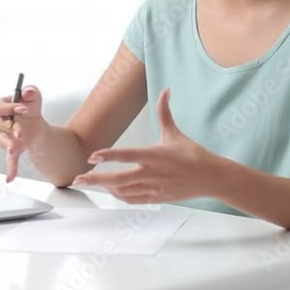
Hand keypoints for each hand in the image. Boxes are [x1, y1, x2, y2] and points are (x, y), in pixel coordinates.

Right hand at [0, 85, 47, 182]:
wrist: (36, 125)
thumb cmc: (30, 108)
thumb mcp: (33, 97)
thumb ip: (31, 91)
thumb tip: (27, 91)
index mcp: (1, 107)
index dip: (10, 107)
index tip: (24, 108)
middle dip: (10, 127)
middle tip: (21, 130)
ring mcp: (5, 137)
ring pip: (3, 141)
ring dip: (11, 144)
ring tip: (19, 146)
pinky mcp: (12, 149)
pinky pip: (8, 160)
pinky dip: (10, 168)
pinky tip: (10, 178)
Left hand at [72, 88, 226, 203]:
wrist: (211, 177)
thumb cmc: (193, 154)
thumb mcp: (175, 133)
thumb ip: (164, 112)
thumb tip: (165, 90)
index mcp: (154, 155)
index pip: (126, 155)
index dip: (108, 155)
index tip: (91, 156)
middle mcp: (151, 173)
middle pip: (118, 179)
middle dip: (95, 179)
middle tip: (78, 179)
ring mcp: (153, 188)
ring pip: (123, 191)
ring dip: (104, 188)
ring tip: (89, 182)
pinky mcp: (157, 198)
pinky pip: (133, 199)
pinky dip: (119, 196)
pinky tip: (110, 191)